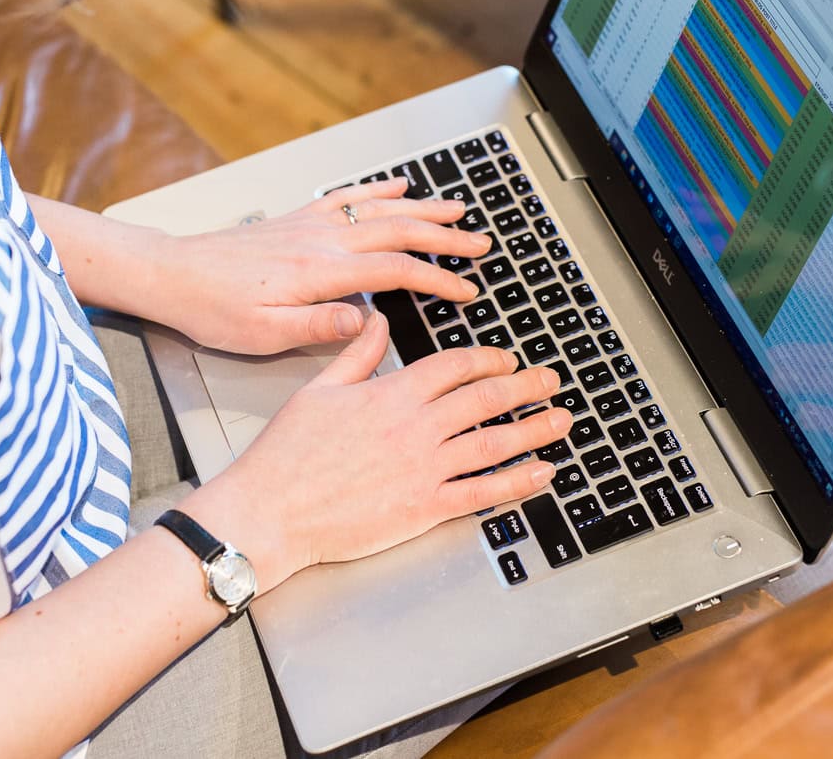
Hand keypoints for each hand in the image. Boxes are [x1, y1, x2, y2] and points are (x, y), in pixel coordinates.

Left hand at [134, 178, 491, 354]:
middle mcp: (320, 241)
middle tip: (480, 246)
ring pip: (379, 209)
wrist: (171, 274)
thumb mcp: (262, 335)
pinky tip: (398, 186)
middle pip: (398, 232)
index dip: (437, 281)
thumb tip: (367, 324)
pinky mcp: (297, 220)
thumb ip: (318, 328)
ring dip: (422, 209)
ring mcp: (310, 225)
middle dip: (445, 239)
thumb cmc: (212, 309)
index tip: (466, 292)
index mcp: (320, 273)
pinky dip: (378, 189)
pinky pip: (346, 197)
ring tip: (457, 210)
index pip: (395, 272)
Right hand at [183, 313, 570, 588]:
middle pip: (485, 400)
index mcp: (391, 394)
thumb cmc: (286, 456)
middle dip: (525, 387)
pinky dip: (518, 482)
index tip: (506, 360)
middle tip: (549, 380)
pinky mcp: (423, 508)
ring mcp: (423, 470)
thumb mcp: (318, 390)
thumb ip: (357, 354)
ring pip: (494, 443)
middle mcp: (415, 428)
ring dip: (534, 429)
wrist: (271, 512)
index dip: (488, 360)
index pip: (455, 367)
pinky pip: (482, 492)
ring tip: (561, 420)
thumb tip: (376, 319)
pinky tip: (542, 473)